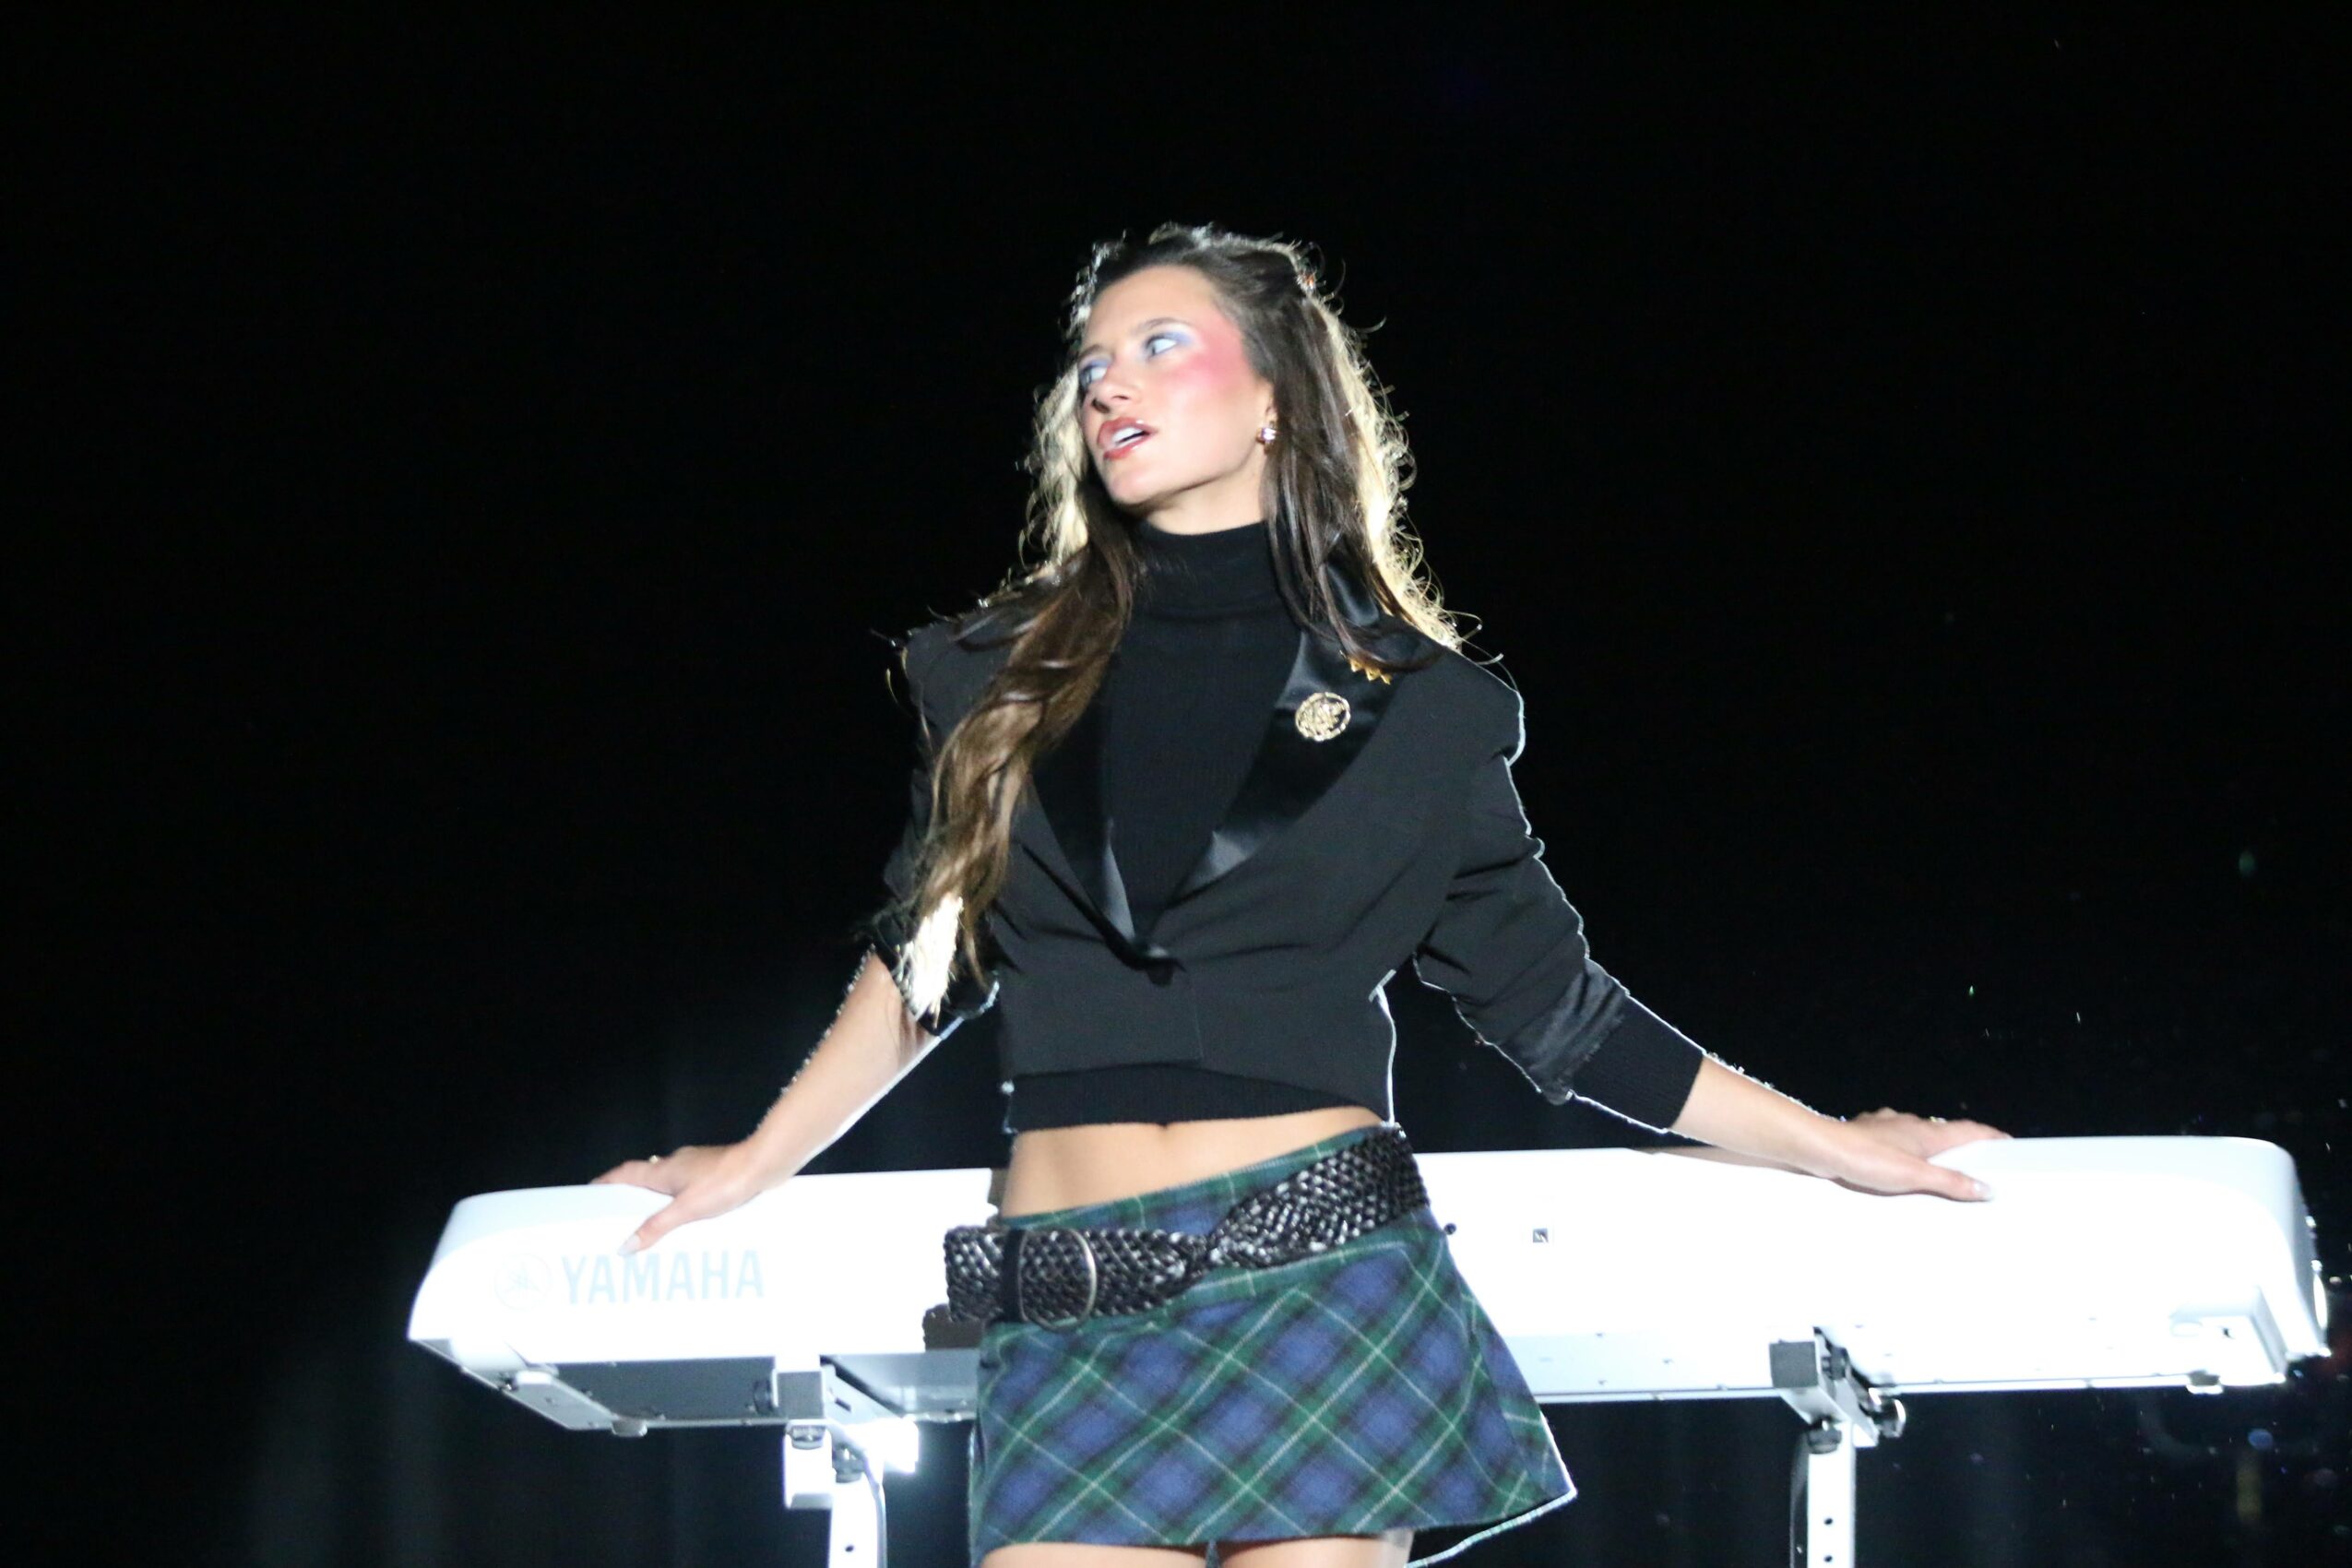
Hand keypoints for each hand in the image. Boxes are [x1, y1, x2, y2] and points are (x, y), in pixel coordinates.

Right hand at [590, 1142, 769, 1253]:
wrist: (762, 1165)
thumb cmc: (725, 1181)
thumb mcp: (686, 1210)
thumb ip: (656, 1227)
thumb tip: (626, 1245)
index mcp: (663, 1170)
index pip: (624, 1173)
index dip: (606, 1182)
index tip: (591, 1191)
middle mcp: (675, 1164)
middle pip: (643, 1179)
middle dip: (629, 1196)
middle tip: (618, 1216)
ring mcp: (695, 1167)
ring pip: (666, 1183)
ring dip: (655, 1200)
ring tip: (650, 1224)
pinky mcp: (712, 1172)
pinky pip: (686, 1187)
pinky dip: (678, 1201)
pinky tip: (686, 1217)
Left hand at [1826, 1107, 2011, 1201]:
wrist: (1822, 1147)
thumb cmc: (1868, 1160)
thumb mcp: (1914, 1176)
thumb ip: (1950, 1183)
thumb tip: (1987, 1188)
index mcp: (1926, 1132)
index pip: (1967, 1130)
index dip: (1989, 1135)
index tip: (2007, 1141)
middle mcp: (1908, 1124)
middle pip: (1943, 1131)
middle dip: (1960, 1142)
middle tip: (1975, 1157)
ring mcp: (1885, 1126)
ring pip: (1916, 1132)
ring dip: (1929, 1144)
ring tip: (1938, 1161)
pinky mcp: (1865, 1133)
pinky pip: (1893, 1139)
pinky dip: (1903, 1148)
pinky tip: (1895, 1157)